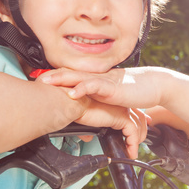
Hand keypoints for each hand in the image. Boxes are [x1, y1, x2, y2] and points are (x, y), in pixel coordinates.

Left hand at [36, 67, 163, 110]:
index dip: (54, 78)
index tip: (37, 81)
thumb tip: (82, 113)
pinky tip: (73, 92)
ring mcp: (104, 82)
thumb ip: (96, 104)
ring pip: (78, 78)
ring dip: (61, 79)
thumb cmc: (132, 93)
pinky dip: (82, 89)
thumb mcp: (109, 99)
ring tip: (47, 82)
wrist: (153, 87)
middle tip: (35, 78)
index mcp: (93, 82)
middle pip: (69, 74)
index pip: (70, 77)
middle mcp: (96, 79)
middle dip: (51, 76)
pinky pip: (95, 86)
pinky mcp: (112, 88)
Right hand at [71, 100, 147, 158]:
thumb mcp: (85, 121)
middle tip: (139, 143)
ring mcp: (122, 110)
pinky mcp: (121, 117)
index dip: (138, 121)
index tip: (140, 132)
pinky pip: (133, 134)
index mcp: (114, 102)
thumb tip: (87, 137)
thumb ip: (89, 129)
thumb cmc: (75, 109)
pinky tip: (131, 153)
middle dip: (142, 131)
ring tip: (132, 151)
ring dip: (137, 141)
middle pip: (140, 118)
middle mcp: (120, 104)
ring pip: (138, 127)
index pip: (132, 111)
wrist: (73, 105)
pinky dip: (133, 145)